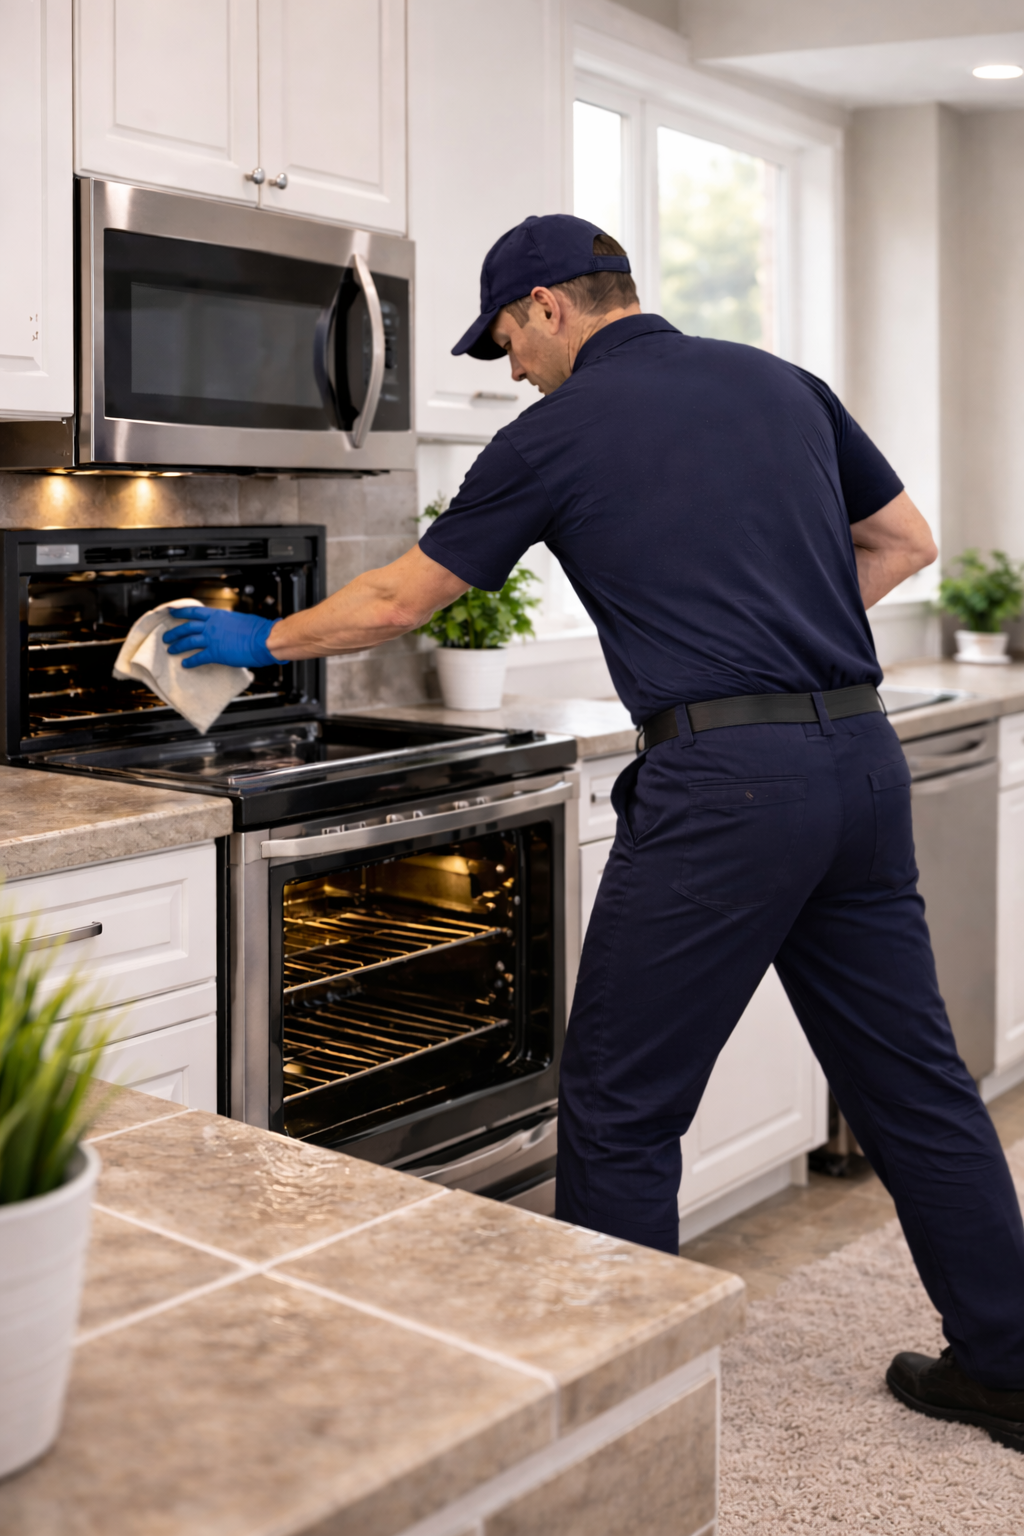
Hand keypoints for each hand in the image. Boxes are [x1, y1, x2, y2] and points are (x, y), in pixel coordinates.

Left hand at [162, 607, 278, 669]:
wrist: (264, 639)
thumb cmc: (257, 629)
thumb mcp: (239, 619)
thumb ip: (228, 623)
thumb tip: (226, 626)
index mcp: (218, 615)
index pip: (193, 611)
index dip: (180, 612)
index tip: (171, 612)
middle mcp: (212, 626)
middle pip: (187, 627)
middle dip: (174, 632)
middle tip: (167, 636)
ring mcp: (212, 639)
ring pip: (189, 641)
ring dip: (178, 646)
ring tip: (171, 650)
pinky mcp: (216, 653)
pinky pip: (199, 657)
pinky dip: (190, 661)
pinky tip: (185, 664)